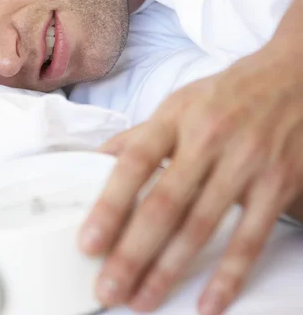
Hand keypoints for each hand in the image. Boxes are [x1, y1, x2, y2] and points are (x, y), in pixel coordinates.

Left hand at [78, 37, 302, 314]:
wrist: (293, 77)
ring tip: (142, 300)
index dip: (109, 205)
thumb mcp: (176, 106)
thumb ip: (138, 139)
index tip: (89, 243)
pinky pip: (251, 237)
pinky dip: (229, 274)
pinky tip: (207, 302)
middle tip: (108, 289)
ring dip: (169, 270)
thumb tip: (94, 164)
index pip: (134, 164)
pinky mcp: (278, 185)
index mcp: (174, 119)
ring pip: (202, 226)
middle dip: (133, 252)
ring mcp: (246, 164)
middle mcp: (208, 140)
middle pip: (164, 204)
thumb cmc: (225, 96)